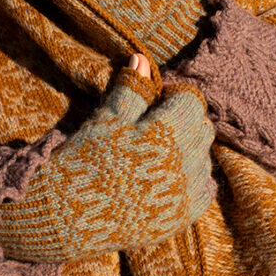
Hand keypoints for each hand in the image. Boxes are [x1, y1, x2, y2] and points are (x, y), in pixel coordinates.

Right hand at [0, 53, 214, 262]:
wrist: (70, 217)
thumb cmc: (85, 161)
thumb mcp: (106, 120)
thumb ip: (132, 90)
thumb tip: (141, 57)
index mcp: (167, 133)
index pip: (191, 100)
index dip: (173, 95)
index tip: (154, 100)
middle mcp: (184, 163)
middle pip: (202, 127)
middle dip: (183, 120)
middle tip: (154, 125)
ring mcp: (187, 193)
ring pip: (205, 157)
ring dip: (189, 149)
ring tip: (157, 153)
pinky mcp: (184, 216)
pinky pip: (205, 189)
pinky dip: (193, 179)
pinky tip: (169, 177)